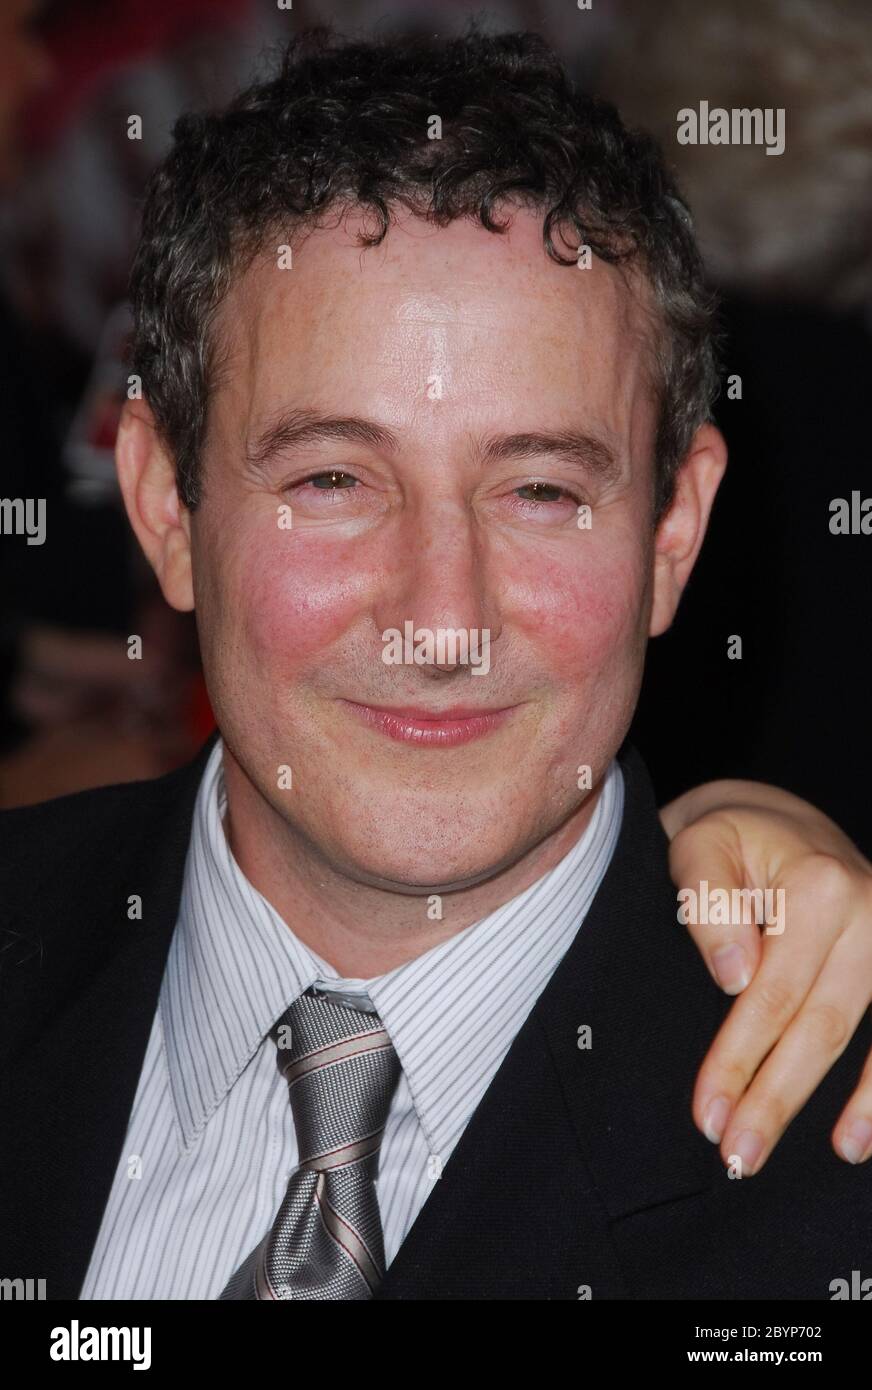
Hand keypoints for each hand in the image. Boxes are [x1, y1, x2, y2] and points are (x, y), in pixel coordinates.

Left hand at [661, 781, 871, 1174]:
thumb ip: (708, 903)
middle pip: (820, 1024)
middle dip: (776, 1098)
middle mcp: (868, 912)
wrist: (780, 820)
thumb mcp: (699, 846)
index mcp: (817, 884)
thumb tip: (735, 975)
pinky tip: (855, 1139)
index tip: (706, 1114)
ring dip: (839, 1109)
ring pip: (865, 1038)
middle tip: (737, 1157)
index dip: (738, 1058)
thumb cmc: (729, 837)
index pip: (771, 991)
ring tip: (792, 1154)